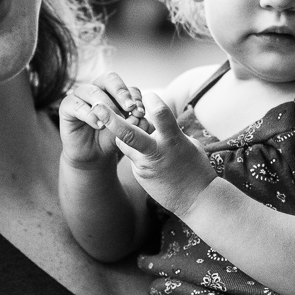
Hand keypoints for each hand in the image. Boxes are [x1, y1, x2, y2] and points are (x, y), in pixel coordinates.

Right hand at [59, 72, 146, 170]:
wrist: (93, 157)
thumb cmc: (111, 140)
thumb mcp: (127, 131)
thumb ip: (135, 121)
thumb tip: (139, 114)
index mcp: (113, 91)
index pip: (126, 85)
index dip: (134, 96)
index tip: (140, 112)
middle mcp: (96, 89)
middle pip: (109, 78)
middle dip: (121, 92)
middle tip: (130, 107)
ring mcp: (80, 96)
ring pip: (93, 91)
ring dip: (106, 105)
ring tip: (113, 122)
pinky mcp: (66, 106)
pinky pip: (77, 105)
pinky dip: (90, 114)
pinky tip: (99, 125)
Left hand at [103, 93, 216, 217]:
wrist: (196, 199)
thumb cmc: (196, 166)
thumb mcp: (187, 143)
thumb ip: (169, 130)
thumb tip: (155, 119)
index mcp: (173, 140)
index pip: (161, 114)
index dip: (152, 101)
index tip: (148, 96)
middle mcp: (157, 152)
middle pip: (129, 133)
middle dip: (112, 119)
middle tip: (98, 106)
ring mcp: (145, 165)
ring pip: (124, 143)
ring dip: (123, 134)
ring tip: (134, 131)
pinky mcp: (140, 175)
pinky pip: (132, 156)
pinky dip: (136, 151)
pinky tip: (150, 158)